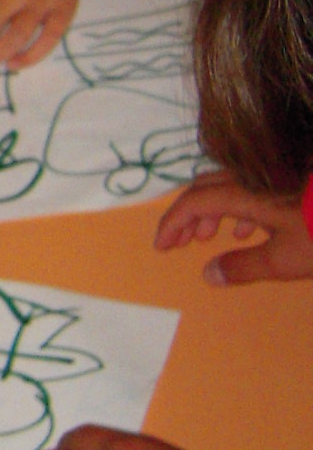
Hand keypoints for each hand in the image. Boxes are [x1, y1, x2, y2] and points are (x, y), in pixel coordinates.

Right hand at [154, 172, 312, 285]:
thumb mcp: (287, 259)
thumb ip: (245, 266)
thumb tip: (208, 274)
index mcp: (244, 194)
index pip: (194, 202)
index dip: (172, 222)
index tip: (161, 245)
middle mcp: (252, 177)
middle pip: (206, 187)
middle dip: (188, 214)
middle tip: (180, 241)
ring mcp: (270, 174)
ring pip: (229, 185)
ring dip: (213, 211)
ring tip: (212, 236)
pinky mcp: (287, 178)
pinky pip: (250, 187)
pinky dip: (239, 207)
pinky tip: (251, 228)